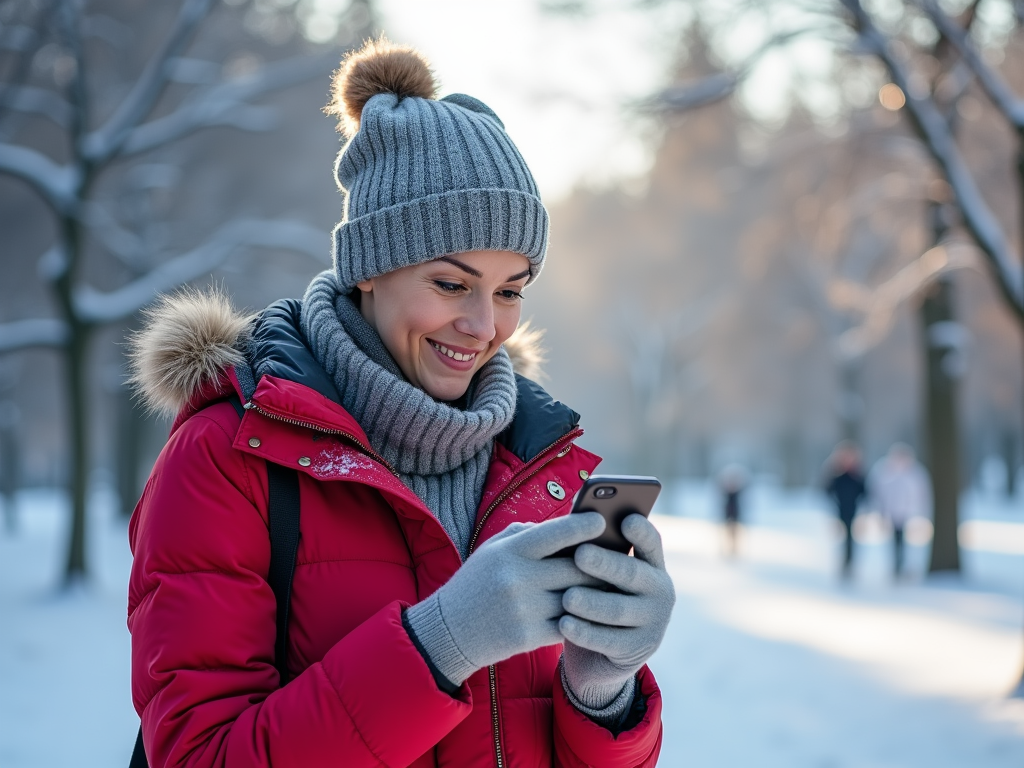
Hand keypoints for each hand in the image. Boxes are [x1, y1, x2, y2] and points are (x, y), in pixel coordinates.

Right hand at [405, 512, 605, 685]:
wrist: (450, 630)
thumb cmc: (477, 582)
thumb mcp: (493, 549)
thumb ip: (526, 533)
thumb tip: (566, 525)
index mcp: (510, 551)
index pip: (555, 532)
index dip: (582, 525)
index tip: (602, 520)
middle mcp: (518, 577)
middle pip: (575, 567)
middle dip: (599, 563)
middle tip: (617, 556)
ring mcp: (525, 609)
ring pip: (578, 597)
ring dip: (597, 591)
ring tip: (611, 583)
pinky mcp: (529, 636)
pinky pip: (570, 623)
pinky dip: (583, 617)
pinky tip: (593, 611)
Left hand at [560, 514, 674, 707]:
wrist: (601, 652)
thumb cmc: (597, 596)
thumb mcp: (601, 574)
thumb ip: (595, 550)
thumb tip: (571, 523)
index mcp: (652, 565)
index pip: (651, 543)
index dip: (641, 531)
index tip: (626, 519)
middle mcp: (659, 592)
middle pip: (632, 574)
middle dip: (605, 564)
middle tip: (580, 554)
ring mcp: (652, 623)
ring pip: (618, 610)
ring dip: (592, 602)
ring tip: (568, 597)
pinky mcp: (636, 650)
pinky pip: (607, 640)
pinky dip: (584, 632)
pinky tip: (564, 624)